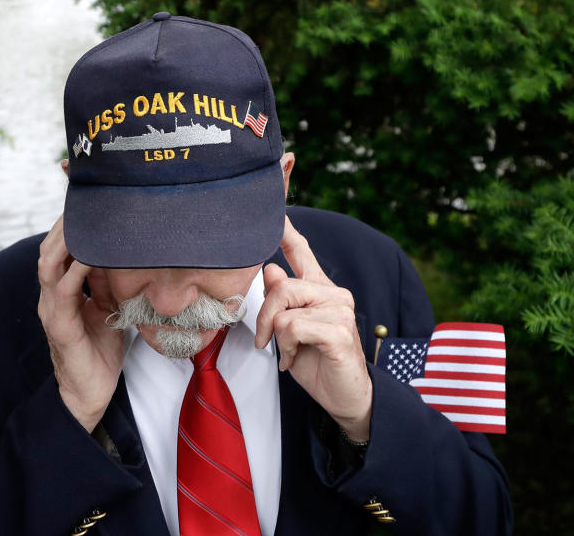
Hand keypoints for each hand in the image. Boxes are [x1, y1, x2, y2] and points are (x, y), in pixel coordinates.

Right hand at [37, 216, 123, 432]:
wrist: (90, 394)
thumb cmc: (100, 350)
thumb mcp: (107, 307)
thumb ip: (105, 281)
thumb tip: (117, 250)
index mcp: (59, 290)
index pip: (57, 248)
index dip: (67, 225)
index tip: (86, 202)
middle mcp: (50, 296)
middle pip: (48, 248)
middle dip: (65, 224)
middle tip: (86, 202)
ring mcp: (51, 310)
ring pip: (48, 263)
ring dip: (65, 240)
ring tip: (84, 220)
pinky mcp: (60, 326)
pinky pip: (63, 290)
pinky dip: (75, 269)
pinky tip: (90, 255)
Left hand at [255, 216, 372, 440]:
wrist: (345, 397)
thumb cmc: (315, 362)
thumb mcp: (288, 329)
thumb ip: (280, 300)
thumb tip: (270, 268)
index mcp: (319, 289)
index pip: (302, 251)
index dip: (286, 231)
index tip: (275, 211)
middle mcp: (333, 293)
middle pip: (281, 286)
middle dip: (263, 316)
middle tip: (265, 341)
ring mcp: (340, 310)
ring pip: (284, 307)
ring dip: (276, 335)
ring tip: (287, 352)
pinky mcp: (339, 331)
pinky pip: (293, 327)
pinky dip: (286, 347)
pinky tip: (296, 359)